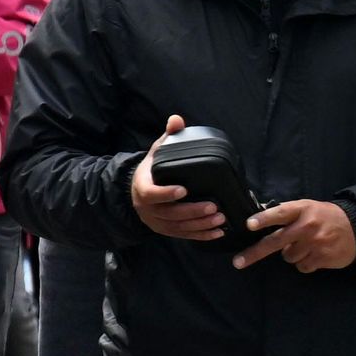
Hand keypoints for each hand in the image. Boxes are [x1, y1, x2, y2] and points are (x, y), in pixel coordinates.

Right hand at [129, 115, 230, 241]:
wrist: (135, 192)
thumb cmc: (151, 171)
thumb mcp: (155, 153)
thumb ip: (167, 138)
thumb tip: (177, 119)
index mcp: (142, 188)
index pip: (152, 194)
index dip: (167, 193)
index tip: (184, 190)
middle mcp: (147, 208)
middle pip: (170, 213)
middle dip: (192, 211)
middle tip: (214, 206)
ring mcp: (157, 222)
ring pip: (178, 227)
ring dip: (200, 224)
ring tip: (220, 218)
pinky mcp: (166, 230)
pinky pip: (183, 236)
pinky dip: (201, 236)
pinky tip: (217, 232)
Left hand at [237, 197, 355, 272]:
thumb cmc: (324, 217)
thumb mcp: (307, 208)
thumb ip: (286, 214)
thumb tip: (257, 219)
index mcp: (301, 210)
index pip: (279, 213)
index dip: (263, 219)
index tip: (249, 225)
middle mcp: (307, 226)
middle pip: (275, 241)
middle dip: (254, 253)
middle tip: (237, 262)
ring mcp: (315, 243)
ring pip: (287, 256)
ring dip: (291, 254)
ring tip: (305, 245)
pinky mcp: (323, 257)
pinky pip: (302, 266)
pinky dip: (304, 263)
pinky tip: (314, 254)